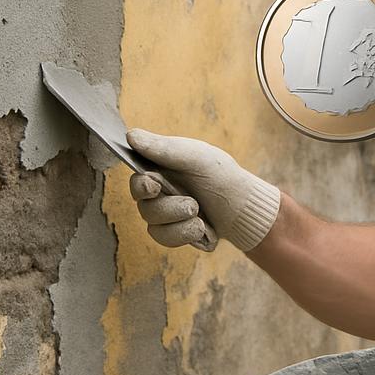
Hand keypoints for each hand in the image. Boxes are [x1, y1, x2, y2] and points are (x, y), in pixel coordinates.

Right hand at [126, 130, 280, 252]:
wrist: (243, 206)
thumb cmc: (220, 175)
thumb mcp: (197, 157)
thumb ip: (165, 148)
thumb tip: (131, 136)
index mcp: (160, 170)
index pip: (137, 179)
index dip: (140, 186)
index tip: (153, 187)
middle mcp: (158, 193)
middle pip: (144, 206)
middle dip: (168, 207)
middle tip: (192, 204)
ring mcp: (165, 215)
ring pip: (154, 225)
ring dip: (179, 221)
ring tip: (200, 213)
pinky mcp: (174, 233)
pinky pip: (166, 239)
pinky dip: (184, 234)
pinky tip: (201, 227)